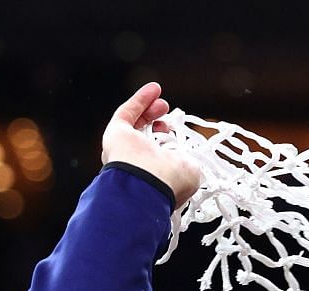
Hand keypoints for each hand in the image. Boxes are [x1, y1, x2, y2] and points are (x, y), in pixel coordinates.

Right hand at [100, 82, 200, 207]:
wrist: (148, 184)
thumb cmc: (169, 183)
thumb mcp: (191, 171)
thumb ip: (189, 160)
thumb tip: (187, 151)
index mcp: (155, 175)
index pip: (160, 153)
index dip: (169, 140)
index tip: (178, 132)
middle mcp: (138, 163)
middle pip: (146, 136)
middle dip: (158, 122)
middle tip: (168, 112)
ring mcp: (126, 148)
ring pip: (136, 123)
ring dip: (149, 108)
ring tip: (162, 100)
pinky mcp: (117, 133)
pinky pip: (127, 113)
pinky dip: (140, 100)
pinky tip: (153, 89)